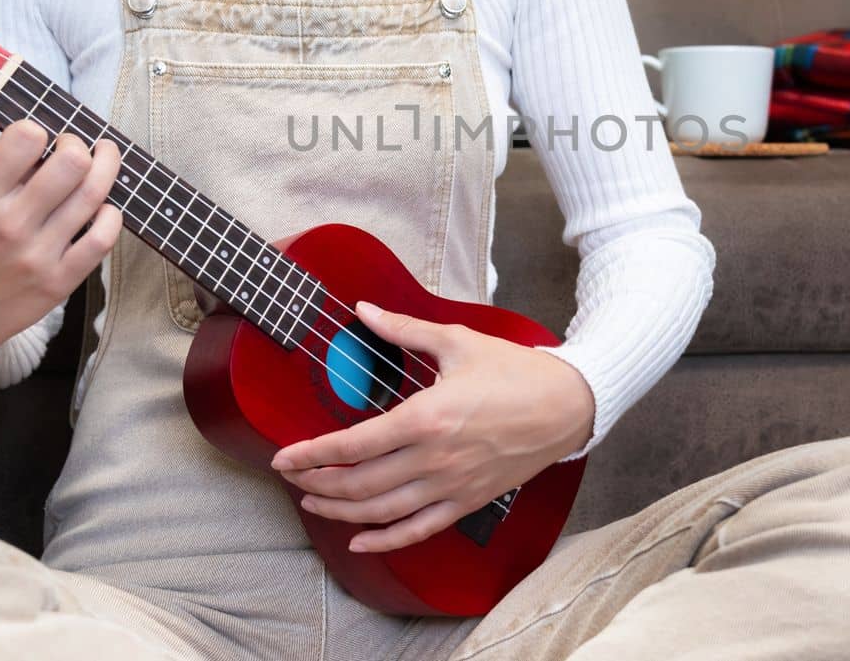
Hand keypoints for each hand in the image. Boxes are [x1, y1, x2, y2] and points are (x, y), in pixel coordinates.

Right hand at [0, 119, 122, 362]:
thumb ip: (3, 179)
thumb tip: (49, 146)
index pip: (24, 138)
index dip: (39, 129)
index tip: (42, 137)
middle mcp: (10, 224)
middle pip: (71, 162)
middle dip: (79, 145)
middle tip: (76, 148)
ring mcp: (38, 255)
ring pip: (93, 194)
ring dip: (106, 168)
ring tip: (103, 160)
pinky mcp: (59, 281)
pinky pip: (102, 239)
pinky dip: (112, 215)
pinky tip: (105, 209)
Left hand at [270, 301, 594, 553]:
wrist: (566, 406)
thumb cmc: (514, 372)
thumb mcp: (457, 342)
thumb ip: (403, 329)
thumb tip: (362, 309)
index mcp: (426, 417)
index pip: (353, 444)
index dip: (312, 453)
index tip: (283, 456)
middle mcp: (433, 458)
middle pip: (359, 484)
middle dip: (317, 483)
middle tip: (292, 478)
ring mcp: (450, 485)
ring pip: (382, 512)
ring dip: (340, 511)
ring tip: (313, 502)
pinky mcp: (466, 501)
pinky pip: (418, 531)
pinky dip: (384, 540)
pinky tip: (359, 539)